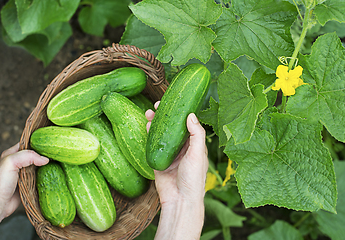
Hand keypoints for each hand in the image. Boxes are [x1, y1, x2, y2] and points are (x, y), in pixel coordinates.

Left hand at [0, 143, 48, 238]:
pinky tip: (54, 174)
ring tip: (59, 162)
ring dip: (48, 165)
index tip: (50, 143)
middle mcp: (19, 162)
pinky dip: (47, 175)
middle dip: (46, 153)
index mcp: (12, 154)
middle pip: (36, 154)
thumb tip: (45, 159)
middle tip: (57, 153)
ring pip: (40, 165)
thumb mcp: (10, 163)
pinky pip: (41, 176)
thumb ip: (27, 156)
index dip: (39, 142)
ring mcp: (25, 172)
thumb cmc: (0, 184)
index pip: (28, 143)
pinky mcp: (30, 182)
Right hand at [146, 101, 207, 239]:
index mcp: (194, 145)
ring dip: (155, 123)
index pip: (187, 124)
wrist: (179, 200)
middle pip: (172, 126)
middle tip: (157, 105)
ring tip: (149, 113)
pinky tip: (146, 125)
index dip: (180, 112)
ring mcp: (169, 153)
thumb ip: (196, 134)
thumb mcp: (198, 154)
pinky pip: (152, 144)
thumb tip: (191, 115)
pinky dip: (149, 134)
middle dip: (165, 115)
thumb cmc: (193, 179)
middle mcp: (182, 147)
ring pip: (161, 133)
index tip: (174, 101)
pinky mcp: (158, 159)